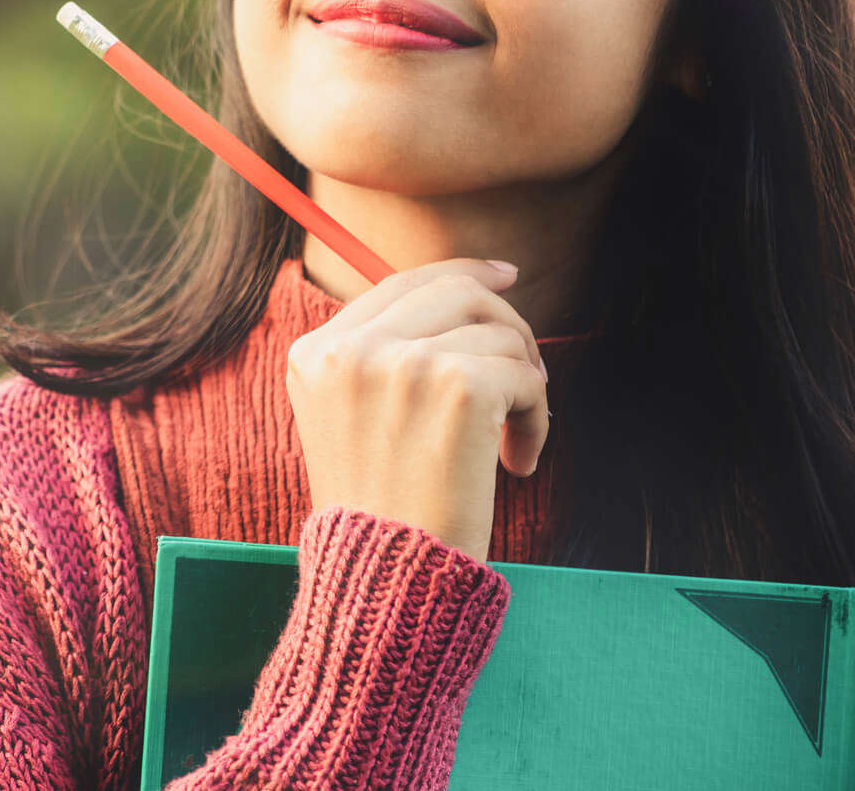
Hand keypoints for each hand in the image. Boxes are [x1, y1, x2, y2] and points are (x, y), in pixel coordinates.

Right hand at [284, 257, 549, 562]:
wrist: (384, 580)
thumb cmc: (379, 511)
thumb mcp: (347, 420)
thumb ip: (381, 358)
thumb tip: (468, 291)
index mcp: (316, 353)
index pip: (398, 282)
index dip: (460, 273)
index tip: (506, 277)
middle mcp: (352, 348)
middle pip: (455, 289)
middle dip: (505, 324)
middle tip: (528, 373)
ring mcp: (404, 363)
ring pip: (499, 332)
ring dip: (524, 383)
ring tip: (514, 438)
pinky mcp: (458, 386)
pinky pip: (526, 375)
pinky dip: (538, 418)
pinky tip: (518, 462)